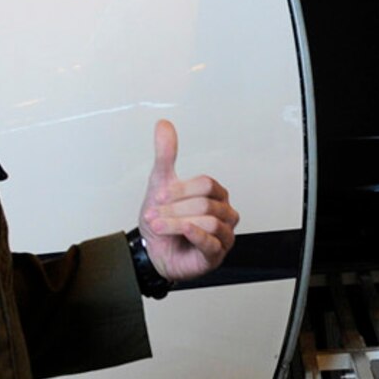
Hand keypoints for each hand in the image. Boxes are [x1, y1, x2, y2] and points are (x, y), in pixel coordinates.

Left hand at [137, 119, 237, 281]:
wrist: (153, 252)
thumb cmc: (163, 220)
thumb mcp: (161, 183)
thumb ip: (166, 154)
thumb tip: (163, 125)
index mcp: (215, 194)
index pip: (206, 185)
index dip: (179, 190)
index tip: (158, 197)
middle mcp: (224, 213)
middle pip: (205, 204)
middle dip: (173, 210)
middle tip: (154, 215)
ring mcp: (223, 234)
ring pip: (208, 221)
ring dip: (176, 223)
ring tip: (159, 227)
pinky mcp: (216, 253)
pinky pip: (212, 242)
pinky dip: (195, 235)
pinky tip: (182, 232)